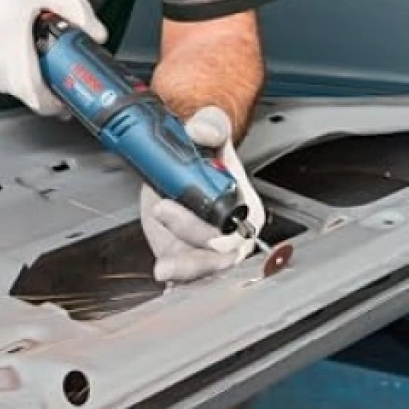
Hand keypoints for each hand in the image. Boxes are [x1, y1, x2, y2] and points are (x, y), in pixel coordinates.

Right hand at [0, 0, 106, 114]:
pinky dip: (1, 71)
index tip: (65, 96)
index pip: (35, 94)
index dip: (54, 101)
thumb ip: (76, 8)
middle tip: (48, 63)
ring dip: (20, 74)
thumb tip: (96, 34)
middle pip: (24, 91)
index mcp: (7, 41)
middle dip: (40, 81)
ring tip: (21, 46)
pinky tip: (3, 49)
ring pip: (7, 87)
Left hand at [140, 105, 265, 284]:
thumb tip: (201, 131)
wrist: (175, 175)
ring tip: (165, 267)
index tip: (196, 205)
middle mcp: (232, 236)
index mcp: (246, 207)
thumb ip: (209, 126)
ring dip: (185, 268)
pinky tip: (165, 277)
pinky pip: (185, 280)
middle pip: (222, 250)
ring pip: (204, 271)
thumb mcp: (206, 137)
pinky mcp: (186, 261)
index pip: (240, 222)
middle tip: (163, 208)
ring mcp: (208, 252)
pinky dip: (175, 282)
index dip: (220, 220)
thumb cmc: (202, 161)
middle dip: (193, 234)